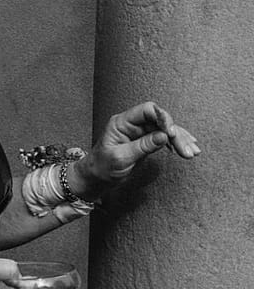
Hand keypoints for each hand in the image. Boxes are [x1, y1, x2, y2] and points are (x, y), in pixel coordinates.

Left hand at [76, 101, 200, 193]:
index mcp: (122, 122)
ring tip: (192, 153)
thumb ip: (142, 146)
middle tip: (187, 150)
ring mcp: (140, 132)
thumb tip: (164, 136)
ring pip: (166, 130)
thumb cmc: (102, 167)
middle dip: (176, 134)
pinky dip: (177, 144)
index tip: (172, 134)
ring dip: (181, 140)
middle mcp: (132, 124)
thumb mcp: (120, 158)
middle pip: (161, 120)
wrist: (95, 178)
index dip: (163, 118)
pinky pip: (165, 138)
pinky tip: (188, 150)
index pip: (148, 110)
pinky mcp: (146, 141)